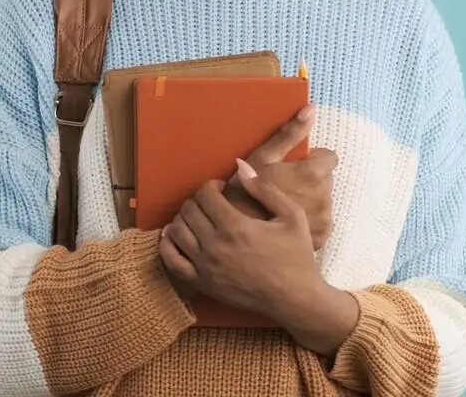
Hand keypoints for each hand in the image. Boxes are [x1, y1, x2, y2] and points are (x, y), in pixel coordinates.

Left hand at [158, 171, 358, 354]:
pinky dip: (168, 244)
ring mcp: (205, 267)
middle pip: (188, 210)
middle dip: (198, 200)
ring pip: (176, 231)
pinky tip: (179, 237)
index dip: (210, 186)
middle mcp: (215, 245)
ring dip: (183, 219)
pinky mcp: (202, 283)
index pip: (204, 195)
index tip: (221, 190)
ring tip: (199, 219)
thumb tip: (240, 166)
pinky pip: (171, 260)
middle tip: (211, 204)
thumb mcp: (291, 215)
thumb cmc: (297, 256)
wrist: (295, 299)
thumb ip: (264, 188)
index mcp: (235, 226)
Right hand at [224, 104, 336, 249]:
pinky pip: (319, 223)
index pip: (329, 158)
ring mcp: (323, 220)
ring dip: (309, 201)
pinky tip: (286, 223)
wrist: (236, 238)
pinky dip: (307, 221)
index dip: (311, 160)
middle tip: (283, 187)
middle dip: (309, 181)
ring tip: (281, 206)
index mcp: (314, 174)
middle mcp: (325, 197)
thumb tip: (310, 108)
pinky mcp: (319, 238)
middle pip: (325, 180)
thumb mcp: (262, 158)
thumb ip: (289, 133)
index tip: (293, 168)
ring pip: (322, 201)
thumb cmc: (245, 194)